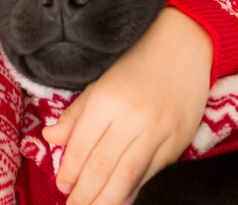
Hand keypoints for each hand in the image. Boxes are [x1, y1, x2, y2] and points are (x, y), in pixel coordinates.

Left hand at [41, 7, 212, 204]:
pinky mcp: (179, 140)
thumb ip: (75, 114)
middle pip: (102, 167)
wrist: (185, 47)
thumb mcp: (100, 82)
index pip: (81, 147)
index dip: (69, 172)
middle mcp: (132, 117)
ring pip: (128, 176)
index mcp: (106, 100)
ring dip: (107, 199)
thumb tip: (51, 138)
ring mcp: (159, 131)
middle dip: (85, 195)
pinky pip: (153, 172)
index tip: (62, 187)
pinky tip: (122, 198)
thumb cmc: (137, 62)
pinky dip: (136, 189)